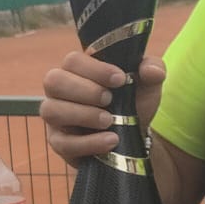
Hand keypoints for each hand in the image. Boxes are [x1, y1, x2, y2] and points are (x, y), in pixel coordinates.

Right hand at [39, 54, 164, 165]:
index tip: (120, 79)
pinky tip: (111, 140)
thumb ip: (153, 70)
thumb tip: (152, 70)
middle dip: (85, 90)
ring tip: (109, 120)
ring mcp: (56, 116)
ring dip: (83, 114)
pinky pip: (62, 143)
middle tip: (110, 99)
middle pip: (53, 81)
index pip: (73, 60)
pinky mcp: (59, 142)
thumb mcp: (148, 85)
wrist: (135, 136)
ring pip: (51, 110)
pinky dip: (89, 142)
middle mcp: (60, 90)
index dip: (95, 68)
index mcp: (78, 70)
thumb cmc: (133, 103)